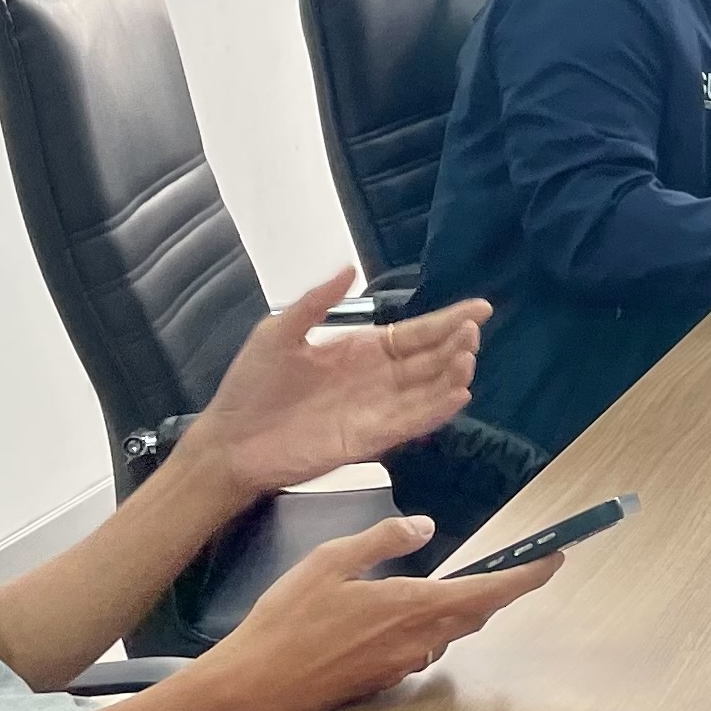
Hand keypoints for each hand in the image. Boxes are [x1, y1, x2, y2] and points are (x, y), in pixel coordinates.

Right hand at [181, 515, 557, 710]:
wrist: (250, 691)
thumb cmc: (284, 623)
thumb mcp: (328, 562)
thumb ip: (382, 540)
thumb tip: (423, 527)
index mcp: (411, 607)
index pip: (489, 591)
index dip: (528, 576)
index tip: (556, 559)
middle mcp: (417, 642)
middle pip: (476, 613)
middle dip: (498, 590)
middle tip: (514, 566)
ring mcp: (400, 667)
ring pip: (448, 633)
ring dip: (461, 609)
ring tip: (460, 581)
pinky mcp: (382, 683)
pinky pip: (420, 649)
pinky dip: (428, 627)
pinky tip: (402, 612)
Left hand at [184, 271, 486, 497]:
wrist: (229, 442)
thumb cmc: (251, 387)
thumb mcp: (278, 332)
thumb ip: (315, 303)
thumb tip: (350, 268)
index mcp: (359, 350)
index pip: (413, 333)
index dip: (447, 320)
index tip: (481, 308)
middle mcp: (376, 378)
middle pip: (428, 360)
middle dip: (455, 345)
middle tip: (473, 333)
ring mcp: (375, 410)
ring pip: (426, 391)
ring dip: (450, 377)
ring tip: (468, 360)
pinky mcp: (369, 440)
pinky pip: (410, 423)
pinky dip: (435, 412)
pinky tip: (457, 397)